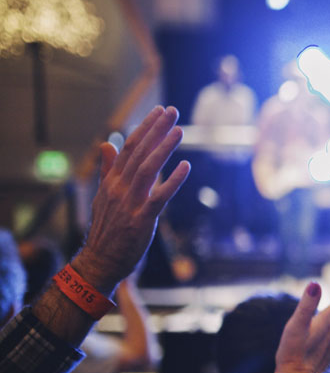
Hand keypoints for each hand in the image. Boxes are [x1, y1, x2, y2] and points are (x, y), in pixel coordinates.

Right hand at [74, 106, 190, 293]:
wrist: (99, 261)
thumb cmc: (106, 230)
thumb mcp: (103, 196)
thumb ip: (107, 169)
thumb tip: (107, 142)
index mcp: (112, 182)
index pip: (129, 148)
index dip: (145, 128)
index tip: (158, 111)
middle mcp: (119, 188)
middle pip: (140, 153)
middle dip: (157, 130)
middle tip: (172, 111)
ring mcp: (130, 204)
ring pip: (148, 170)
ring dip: (164, 148)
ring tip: (180, 131)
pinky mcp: (142, 220)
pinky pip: (160, 197)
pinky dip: (173, 181)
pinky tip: (186, 166)